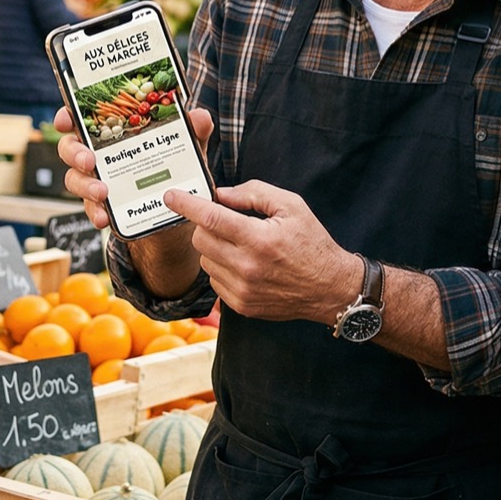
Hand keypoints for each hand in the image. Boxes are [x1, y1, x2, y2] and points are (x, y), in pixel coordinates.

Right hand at [56, 105, 214, 230]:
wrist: (176, 212)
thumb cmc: (175, 168)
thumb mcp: (187, 148)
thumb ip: (193, 131)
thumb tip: (199, 116)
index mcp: (112, 133)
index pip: (82, 118)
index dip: (68, 116)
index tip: (67, 119)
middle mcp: (98, 155)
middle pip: (70, 148)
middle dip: (75, 153)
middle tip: (89, 161)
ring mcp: (96, 181)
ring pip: (75, 180)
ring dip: (85, 185)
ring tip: (103, 192)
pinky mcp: (102, 206)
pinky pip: (90, 208)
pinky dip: (96, 212)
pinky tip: (105, 217)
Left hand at [163, 181, 360, 323]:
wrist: (330, 288)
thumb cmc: (312, 243)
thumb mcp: (291, 206)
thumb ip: (254, 193)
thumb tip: (220, 194)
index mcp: (259, 239)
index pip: (210, 218)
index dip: (186, 204)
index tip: (170, 196)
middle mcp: (248, 267)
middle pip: (201, 239)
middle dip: (206, 225)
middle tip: (226, 222)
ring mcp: (243, 290)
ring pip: (205, 260)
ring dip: (214, 248)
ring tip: (241, 246)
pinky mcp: (241, 305)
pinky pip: (215, 281)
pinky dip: (222, 268)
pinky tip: (244, 265)